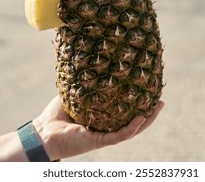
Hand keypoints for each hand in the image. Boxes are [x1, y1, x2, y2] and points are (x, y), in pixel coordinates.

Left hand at [33, 95, 163, 160]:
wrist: (43, 132)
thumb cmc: (56, 114)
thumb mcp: (74, 93)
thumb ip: (84, 83)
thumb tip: (92, 63)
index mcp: (102, 118)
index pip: (124, 111)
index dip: (138, 102)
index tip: (149, 89)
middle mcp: (106, 127)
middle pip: (133, 121)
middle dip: (149, 112)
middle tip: (161, 100)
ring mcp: (104, 135)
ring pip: (132, 130)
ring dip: (147, 120)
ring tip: (158, 107)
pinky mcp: (98, 141)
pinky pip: (119, 135)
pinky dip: (131, 128)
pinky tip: (141, 118)